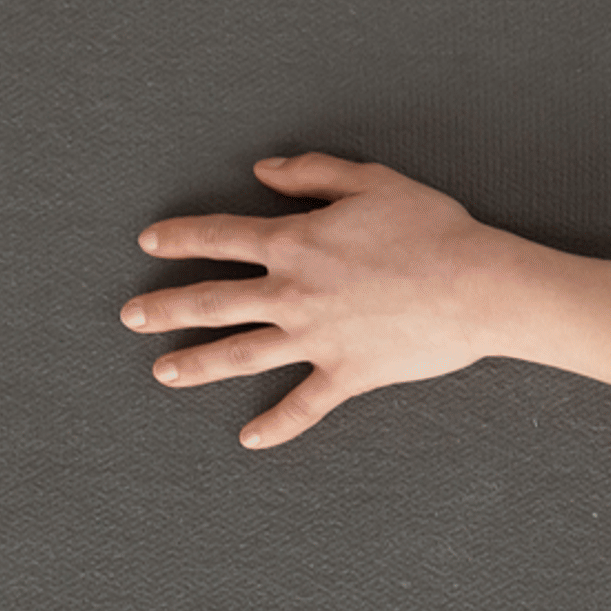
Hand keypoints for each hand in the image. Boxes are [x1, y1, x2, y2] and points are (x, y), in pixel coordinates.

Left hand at [124, 152, 516, 447]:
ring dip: (194, 365)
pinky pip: (302, 406)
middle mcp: (293, 293)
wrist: (478, 285)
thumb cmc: (433, 228)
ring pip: (238, 355)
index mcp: (297, 242)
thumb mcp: (373, 181)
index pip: (221, 237)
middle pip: (213, 302)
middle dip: (165, 308)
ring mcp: (315, 338)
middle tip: (131, 316)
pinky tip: (249, 439)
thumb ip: (313, 173)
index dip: (181, 236)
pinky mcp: (345, 373)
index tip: (149, 241)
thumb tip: (263, 171)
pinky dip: (276, 425)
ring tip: (161, 373)